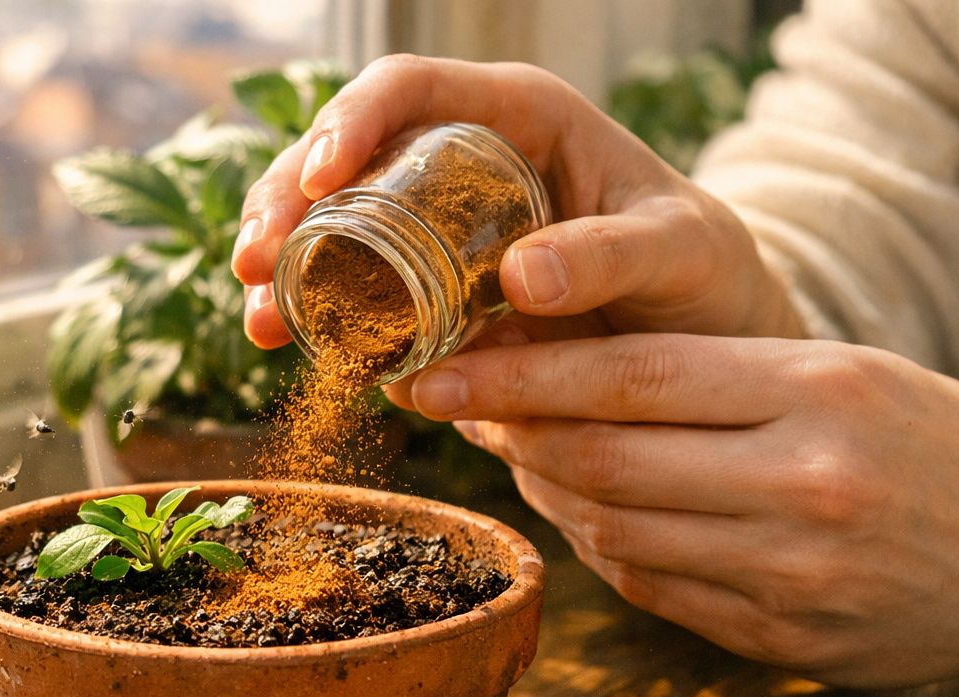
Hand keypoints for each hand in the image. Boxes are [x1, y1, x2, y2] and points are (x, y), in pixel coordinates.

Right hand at [232, 55, 805, 349]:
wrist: (702, 346)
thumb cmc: (702, 275)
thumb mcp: (679, 253)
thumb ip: (613, 256)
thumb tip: (520, 278)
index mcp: (516, 117)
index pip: (410, 89)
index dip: (351, 122)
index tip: (319, 179)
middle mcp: (460, 165)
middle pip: (344, 158)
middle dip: (284, 203)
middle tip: (255, 264)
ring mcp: (436, 232)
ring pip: (334, 227)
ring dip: (284, 267)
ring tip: (259, 319)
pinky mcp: (428, 295)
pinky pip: (356, 294)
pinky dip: (317, 318)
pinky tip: (289, 345)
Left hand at [402, 331, 958, 696]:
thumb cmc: (937, 446)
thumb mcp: (847, 375)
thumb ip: (712, 379)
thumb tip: (558, 386)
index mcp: (822, 395)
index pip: (628, 377)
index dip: (515, 375)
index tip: (437, 370)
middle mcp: (802, 488)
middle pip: (601, 459)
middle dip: (503, 430)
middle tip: (446, 402)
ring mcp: (790, 578)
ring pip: (611, 530)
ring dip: (542, 490)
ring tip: (510, 450)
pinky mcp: (780, 643)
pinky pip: (650, 589)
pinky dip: (597, 547)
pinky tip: (577, 513)